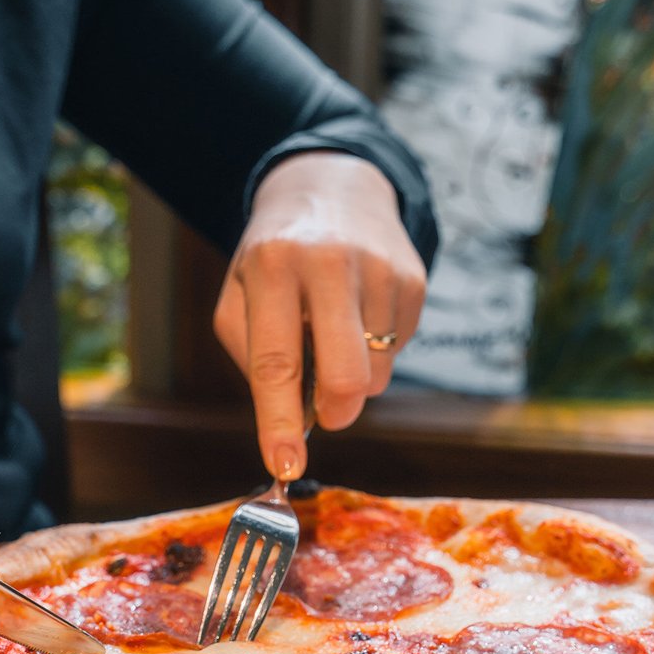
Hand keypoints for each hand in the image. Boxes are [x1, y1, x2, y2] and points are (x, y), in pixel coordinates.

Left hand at [213, 152, 426, 481]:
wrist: (333, 187)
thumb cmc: (273, 259)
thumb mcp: (240, 295)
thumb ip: (255, 358)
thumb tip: (293, 422)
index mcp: (272, 267)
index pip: (276, 362)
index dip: (279, 422)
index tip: (284, 465)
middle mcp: (328, 263)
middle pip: (345, 374)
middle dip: (336, 413)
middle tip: (326, 416)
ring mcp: (378, 269)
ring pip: (376, 373)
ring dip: (354, 377)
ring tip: (334, 335)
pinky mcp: (413, 279)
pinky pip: (399, 350)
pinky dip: (376, 351)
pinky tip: (359, 315)